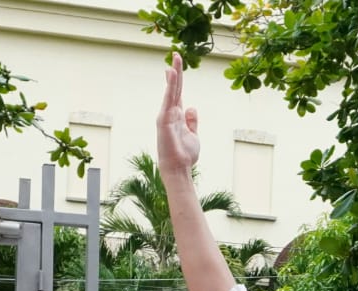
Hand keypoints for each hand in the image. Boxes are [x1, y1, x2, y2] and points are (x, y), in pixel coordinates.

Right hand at [156, 61, 201, 177]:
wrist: (178, 169)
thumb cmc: (184, 155)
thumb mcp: (193, 135)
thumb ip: (192, 121)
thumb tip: (192, 107)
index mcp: (177, 116)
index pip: (177, 93)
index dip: (177, 80)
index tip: (175, 67)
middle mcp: (170, 113)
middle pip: (174, 88)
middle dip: (176, 71)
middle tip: (177, 54)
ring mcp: (166, 115)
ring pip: (171, 91)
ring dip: (174, 75)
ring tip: (175, 59)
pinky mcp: (164, 119)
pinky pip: (168, 99)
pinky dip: (170, 86)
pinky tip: (172, 74)